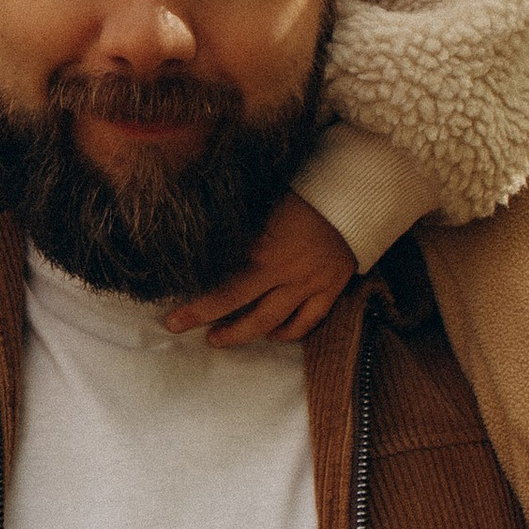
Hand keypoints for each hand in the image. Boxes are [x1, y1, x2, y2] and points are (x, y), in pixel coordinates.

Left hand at [163, 190, 356, 346]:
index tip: (172, 318)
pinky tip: (272, 335)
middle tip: (181, 327)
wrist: (356, 192)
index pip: (221, 284)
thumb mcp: (262, 201)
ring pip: (272, 321)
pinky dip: (288, 332)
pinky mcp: (331, 288)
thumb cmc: (304, 189)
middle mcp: (283, 271)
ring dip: (243, 333)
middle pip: (239, 306)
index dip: (196, 304)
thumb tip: (202, 233)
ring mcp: (309, 283)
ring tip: (220, 338)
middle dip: (208, 319)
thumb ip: (238, 226)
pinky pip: (308, 321)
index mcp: (262, 248)